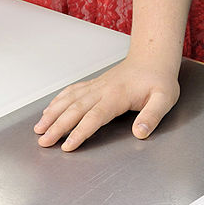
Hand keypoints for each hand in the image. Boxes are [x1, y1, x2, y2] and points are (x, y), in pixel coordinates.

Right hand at [34, 56, 180, 150]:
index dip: (80, 132)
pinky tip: (50, 108)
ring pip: (70, 100)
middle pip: (75, 109)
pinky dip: (59, 100)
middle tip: (44, 142)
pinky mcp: (96, 84)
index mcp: (117, 96)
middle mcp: (103, 90)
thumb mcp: (165, 98)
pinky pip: (73, 91)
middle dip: (57, 127)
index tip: (67, 146)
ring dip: (53, 114)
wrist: (154, 58)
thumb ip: (152, 116)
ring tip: (39, 128)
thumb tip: (140, 132)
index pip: (94, 117)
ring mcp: (97, 86)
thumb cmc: (159, 79)